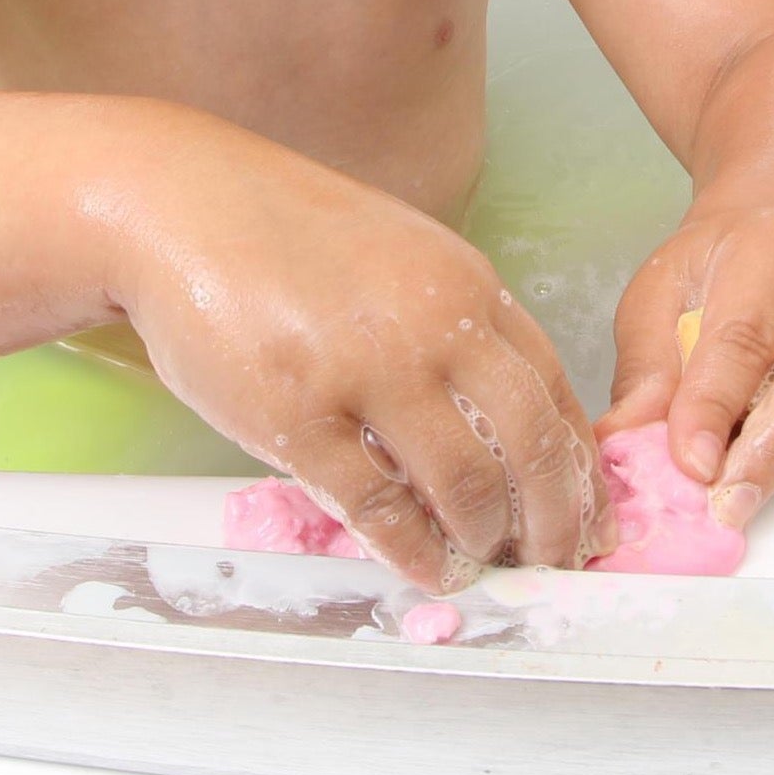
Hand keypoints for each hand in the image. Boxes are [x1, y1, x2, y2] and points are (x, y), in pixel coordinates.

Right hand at [116, 130, 614, 591]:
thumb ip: (452, 322)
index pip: (555, 390)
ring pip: (468, 484)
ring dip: (488, 540)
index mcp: (466, 284)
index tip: (591, 512)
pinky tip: (427, 570)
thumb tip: (498, 418)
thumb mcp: (400, 254)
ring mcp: (367, 372)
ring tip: (489, 566)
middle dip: (557, 518)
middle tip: (558, 560)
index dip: (581, 465)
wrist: (182, 204)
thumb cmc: (285, 235)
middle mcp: (433, 326)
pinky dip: (415, 551)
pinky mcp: (299, 416)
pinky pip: (378, 506)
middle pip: (533, 445)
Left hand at [597, 206, 773, 529]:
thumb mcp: (664, 288)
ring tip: (732, 499)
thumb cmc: (719, 266)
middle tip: (727, 505)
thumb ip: (647, 362)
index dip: (715, 405)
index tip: (690, 463)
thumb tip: (625, 437)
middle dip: (771, 452)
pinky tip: (758, 468)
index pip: (745, 336)